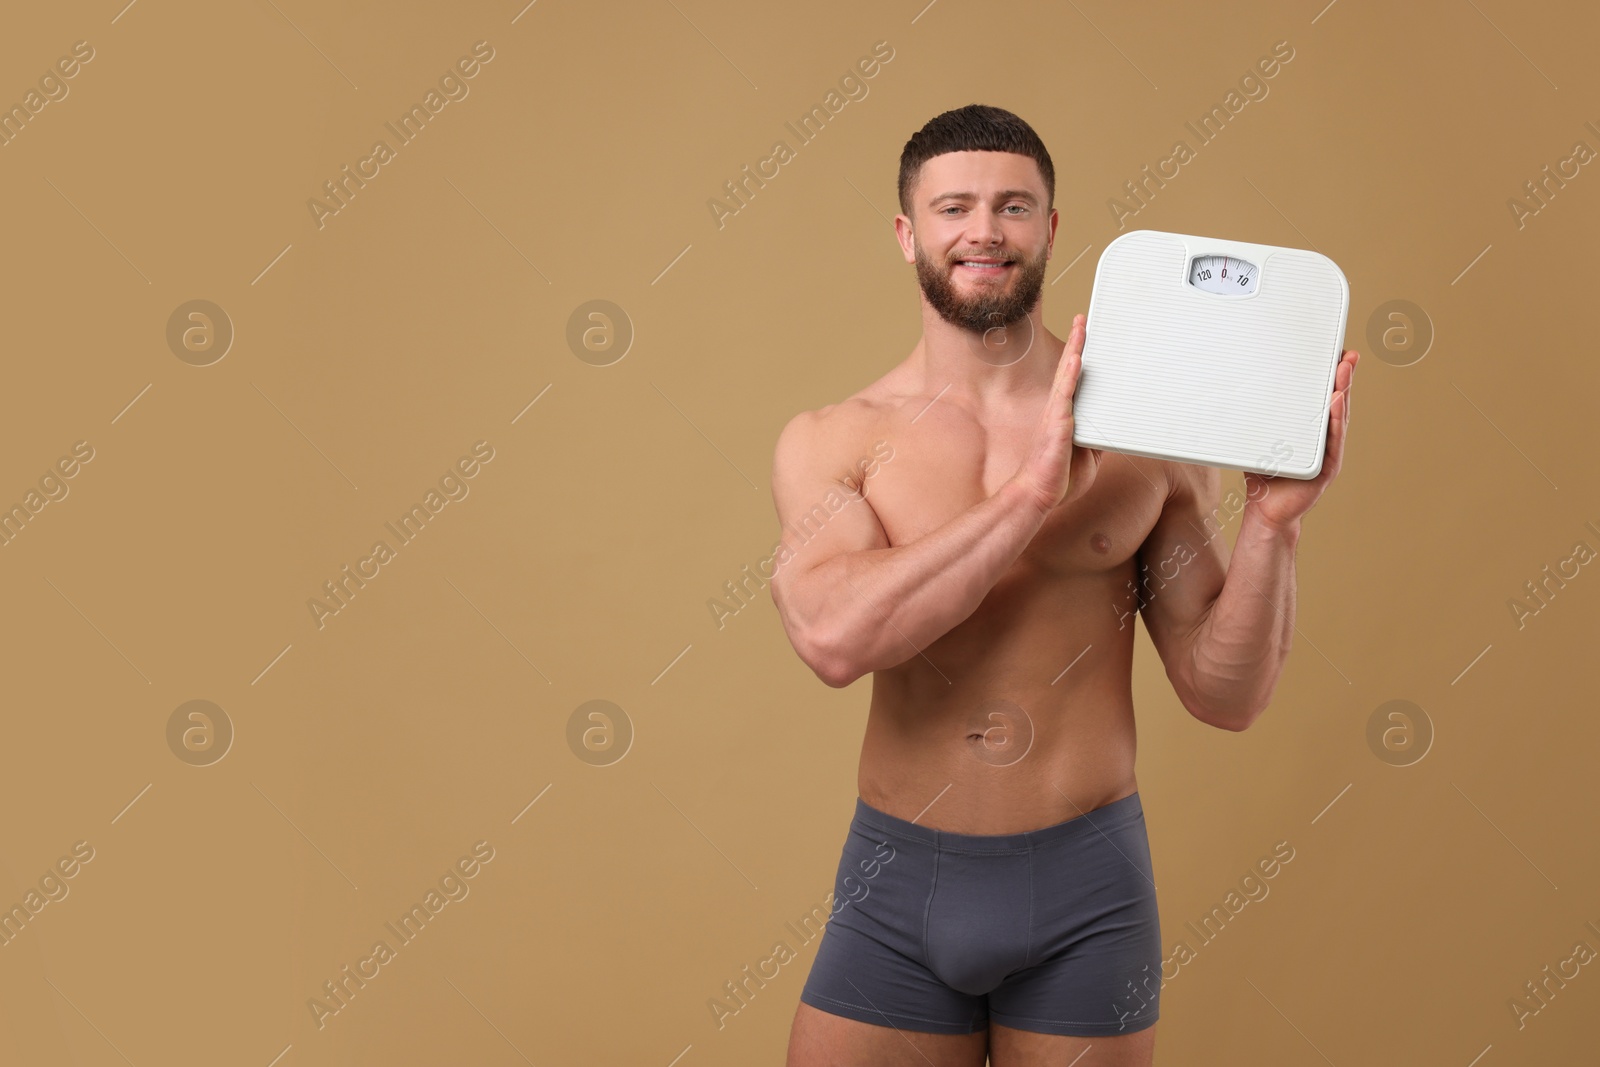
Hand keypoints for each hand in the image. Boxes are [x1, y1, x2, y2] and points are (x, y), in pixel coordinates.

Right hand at [1009, 314, 1103, 511]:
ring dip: (1075, 349)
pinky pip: (1065, 394)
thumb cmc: (1058, 478)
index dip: (1078, 359)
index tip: (1084, 341)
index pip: (1074, 381)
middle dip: (1076, 343)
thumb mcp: (1089, 458)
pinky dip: (1071, 374)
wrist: (1039, 494)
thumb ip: (1098, 440)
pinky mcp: (1057, 424)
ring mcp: (1057, 415)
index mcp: (1065, 417)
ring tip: (1081, 327)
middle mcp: (1059, 410)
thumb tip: (1110, 431)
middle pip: (1070, 369)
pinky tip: (1076, 357)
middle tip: (1083, 320)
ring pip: (1068, 374)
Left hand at [1244, 349, 1358, 529]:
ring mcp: (1327, 454)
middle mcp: (1323, 440)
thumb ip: (1262, 422)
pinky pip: (1331, 441)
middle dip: (1343, 378)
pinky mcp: (1326, 468)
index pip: (1324, 400)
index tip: (1336, 355)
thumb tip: (1245, 395)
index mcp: (1310, 433)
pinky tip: (1336, 402)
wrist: (1267, 513)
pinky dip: (1334, 420)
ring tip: (1344, 371)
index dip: (1331, 378)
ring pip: (1338, 418)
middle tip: (1347, 355)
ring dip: (1342, 393)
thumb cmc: (1265, 478)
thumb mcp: (1263, 442)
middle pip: (1336, 404)